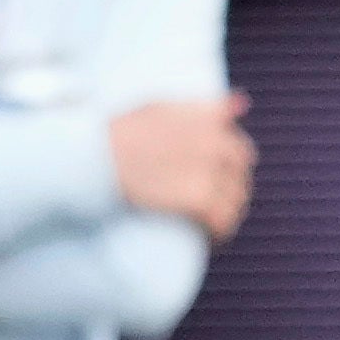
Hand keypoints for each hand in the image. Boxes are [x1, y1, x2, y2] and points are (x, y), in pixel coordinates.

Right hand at [105, 92, 255, 238]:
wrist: (97, 158)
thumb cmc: (121, 132)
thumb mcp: (161, 107)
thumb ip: (202, 108)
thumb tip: (242, 102)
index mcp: (209, 121)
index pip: (239, 148)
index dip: (231, 165)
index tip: (222, 176)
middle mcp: (216, 144)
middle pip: (239, 174)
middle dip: (230, 188)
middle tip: (216, 201)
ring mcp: (210, 172)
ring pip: (235, 199)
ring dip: (228, 211)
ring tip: (212, 220)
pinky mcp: (200, 199)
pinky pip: (221, 219)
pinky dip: (219, 230)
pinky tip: (212, 237)